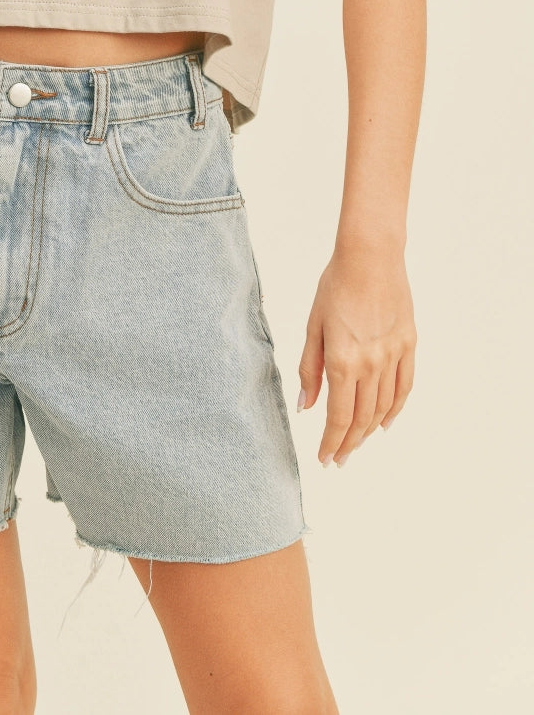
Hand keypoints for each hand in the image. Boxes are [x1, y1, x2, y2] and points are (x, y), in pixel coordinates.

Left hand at [297, 245, 415, 465]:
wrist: (370, 257)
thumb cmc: (335, 286)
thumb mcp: (313, 326)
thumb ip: (309, 368)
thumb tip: (306, 406)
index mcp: (343, 360)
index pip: (339, 416)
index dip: (331, 442)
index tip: (324, 459)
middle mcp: (371, 364)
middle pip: (362, 418)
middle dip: (348, 443)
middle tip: (338, 459)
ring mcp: (393, 356)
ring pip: (383, 407)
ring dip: (369, 431)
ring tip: (356, 444)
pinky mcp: (409, 346)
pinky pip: (404, 387)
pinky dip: (395, 410)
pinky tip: (385, 423)